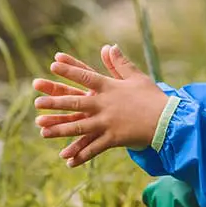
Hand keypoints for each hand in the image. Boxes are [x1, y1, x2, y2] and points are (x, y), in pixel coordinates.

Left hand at [33, 44, 167, 166]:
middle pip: (75, 102)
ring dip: (59, 129)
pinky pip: (93, 148)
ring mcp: (107, 123)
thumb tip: (109, 47)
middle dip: (55, 103)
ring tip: (42, 130)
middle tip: (37, 103)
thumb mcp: (136, 77)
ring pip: (79, 127)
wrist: (169, 121)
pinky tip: (67, 160)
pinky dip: (80, 154)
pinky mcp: (113, 139)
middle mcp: (105, 104)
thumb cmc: (152, 97)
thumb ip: (120, 63)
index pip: (86, 76)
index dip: (69, 69)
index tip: (53, 64)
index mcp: (110, 87)